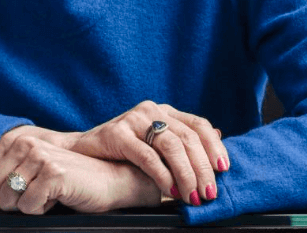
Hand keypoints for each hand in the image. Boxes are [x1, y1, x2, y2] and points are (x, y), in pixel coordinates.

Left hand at [0, 127, 159, 213]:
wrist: (107, 180)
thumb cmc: (65, 179)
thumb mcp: (25, 178)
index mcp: (17, 141)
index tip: (22, 189)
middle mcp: (27, 144)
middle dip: (11, 202)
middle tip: (37, 193)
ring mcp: (40, 157)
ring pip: (8, 201)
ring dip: (28, 206)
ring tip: (47, 194)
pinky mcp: (54, 174)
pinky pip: (29, 207)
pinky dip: (42, 210)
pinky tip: (58, 197)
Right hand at [67, 101, 227, 205]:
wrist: (82, 153)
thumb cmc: (122, 152)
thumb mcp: (155, 144)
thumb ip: (182, 141)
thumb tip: (220, 137)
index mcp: (164, 110)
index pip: (198, 124)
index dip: (214, 146)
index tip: (224, 170)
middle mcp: (151, 110)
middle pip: (187, 137)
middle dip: (202, 167)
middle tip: (209, 192)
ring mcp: (134, 119)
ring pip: (171, 145)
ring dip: (186, 174)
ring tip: (192, 196)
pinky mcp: (118, 133)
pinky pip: (147, 156)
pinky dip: (163, 175)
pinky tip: (170, 191)